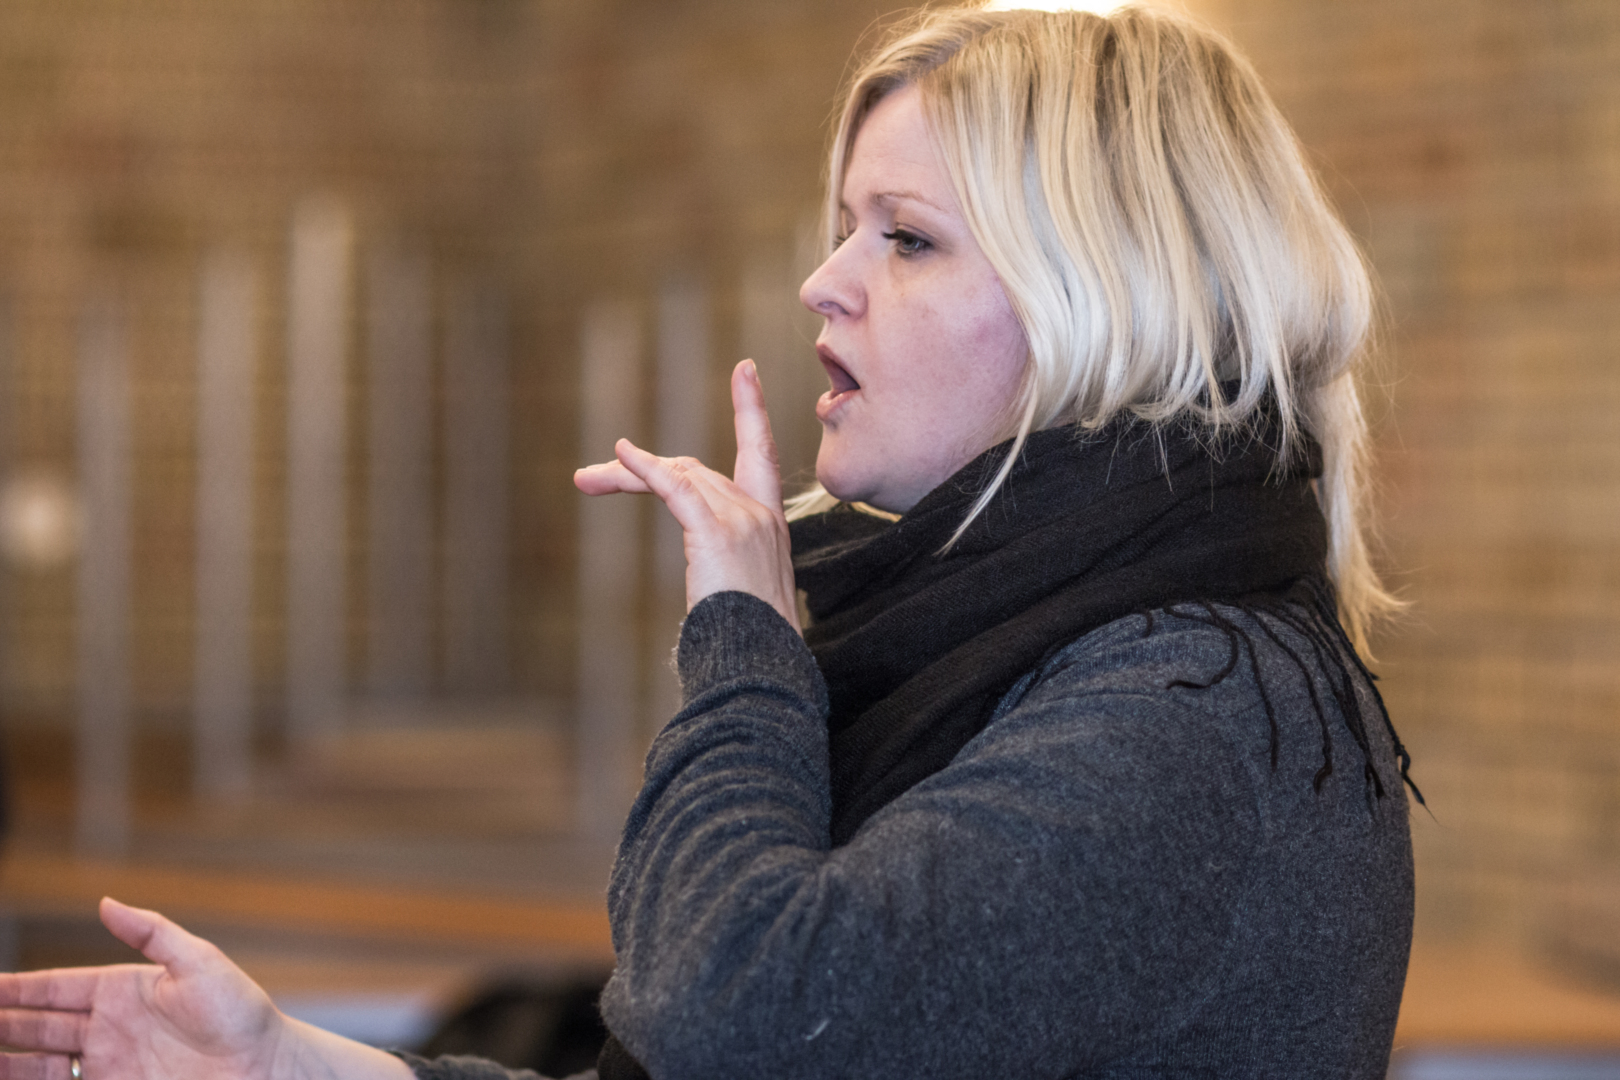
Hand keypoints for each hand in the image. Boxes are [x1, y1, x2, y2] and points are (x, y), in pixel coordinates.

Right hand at [0, 899, 411, 1079]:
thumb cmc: (240, 1012)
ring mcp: (109, 1064)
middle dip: (2, 1024)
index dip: (15, 989)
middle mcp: (108, 1028)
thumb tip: (105, 902)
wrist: (265, 1067)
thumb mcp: (198, 961)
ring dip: (8, 1060)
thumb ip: (150, 931)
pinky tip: (11, 1078)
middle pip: (36, 1027)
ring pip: (38, 1064)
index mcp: (122, 990)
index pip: (54, 988)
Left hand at [574, 359, 799, 632]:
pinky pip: (676, 487)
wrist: (761, 665)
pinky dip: (646, 468)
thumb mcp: (742, 596)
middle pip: (695, 470)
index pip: (760, 455)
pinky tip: (621, 454)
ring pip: (678, 477)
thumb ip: (725, 568)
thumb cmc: (752, 645)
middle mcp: (761, 514)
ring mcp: (744, 519)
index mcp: (772, 527)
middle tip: (591, 478)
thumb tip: (708, 577)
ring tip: (586, 480)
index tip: (744, 370)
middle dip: (643, 470)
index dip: (751, 411)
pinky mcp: (719, 530)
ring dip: (626, 476)